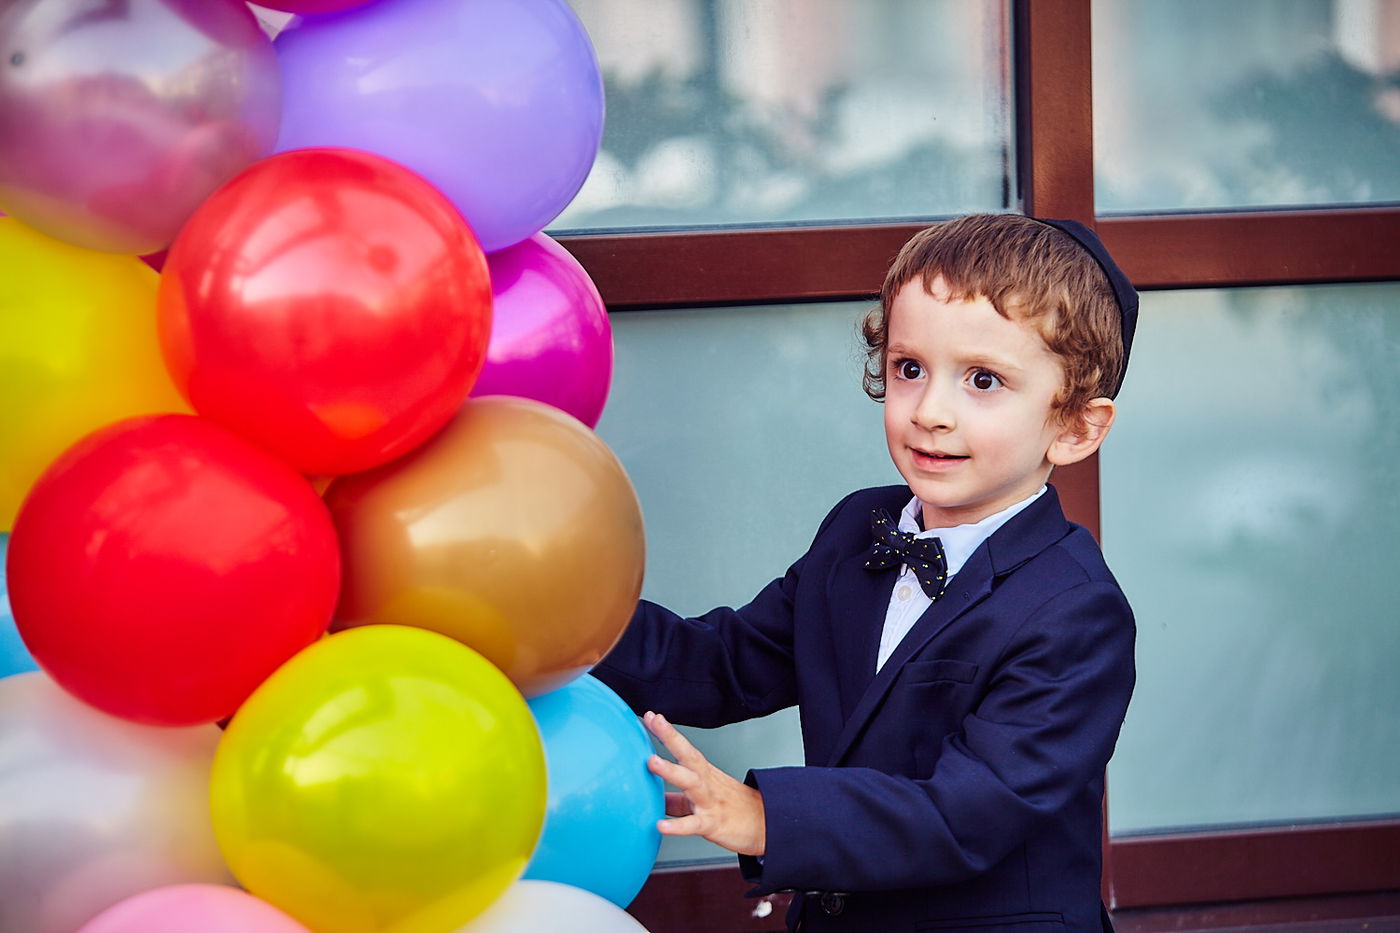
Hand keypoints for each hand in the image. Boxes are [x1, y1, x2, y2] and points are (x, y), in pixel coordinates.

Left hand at [643, 711, 765, 856]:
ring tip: (652, 762)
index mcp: (704, 774)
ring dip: (671, 770)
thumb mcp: (702, 799)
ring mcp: (710, 801)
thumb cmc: (734, 809)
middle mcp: (706, 782)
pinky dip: (678, 826)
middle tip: (655, 721)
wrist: (767, 825)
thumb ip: (674, 799)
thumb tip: (651, 797)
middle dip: (671, 737)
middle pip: (689, 755)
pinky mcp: (714, 823)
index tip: (650, 716)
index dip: (667, 733)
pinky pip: (694, 824)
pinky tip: (661, 825)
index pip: (684, 748)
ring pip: (691, 782)